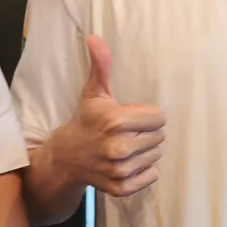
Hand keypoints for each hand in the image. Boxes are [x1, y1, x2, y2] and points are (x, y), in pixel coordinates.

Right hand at [50, 34, 165, 196]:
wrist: (67, 157)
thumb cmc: (86, 120)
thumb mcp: (94, 92)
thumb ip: (101, 66)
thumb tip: (95, 38)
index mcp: (116, 122)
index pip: (159, 118)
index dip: (147, 115)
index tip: (130, 117)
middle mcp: (119, 148)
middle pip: (160, 137)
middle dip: (146, 132)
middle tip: (126, 132)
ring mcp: (120, 170)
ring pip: (156, 156)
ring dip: (145, 150)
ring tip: (124, 146)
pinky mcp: (122, 188)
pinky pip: (151, 175)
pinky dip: (143, 170)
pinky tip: (125, 162)